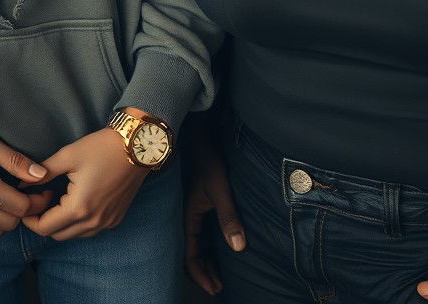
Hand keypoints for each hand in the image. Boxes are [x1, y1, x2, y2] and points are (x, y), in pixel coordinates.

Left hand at [21, 127, 147, 239]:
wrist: (138, 145)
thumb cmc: (102, 147)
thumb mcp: (68, 155)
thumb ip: (43, 172)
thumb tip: (21, 183)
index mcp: (78, 208)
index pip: (44, 228)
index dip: (30, 219)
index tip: (29, 202)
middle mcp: (93, 222)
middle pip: (57, 236)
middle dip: (44, 222)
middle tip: (43, 199)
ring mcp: (106, 222)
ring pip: (74, 235)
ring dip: (62, 224)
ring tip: (59, 200)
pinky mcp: (115, 219)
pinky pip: (90, 230)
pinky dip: (78, 223)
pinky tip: (77, 202)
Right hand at [184, 142, 245, 295]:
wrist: (200, 138)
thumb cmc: (208, 162)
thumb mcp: (220, 190)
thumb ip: (228, 217)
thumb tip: (239, 247)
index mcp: (188, 218)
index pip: (191, 257)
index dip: (202, 275)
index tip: (215, 288)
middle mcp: (187, 218)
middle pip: (192, 254)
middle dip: (205, 272)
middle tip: (219, 287)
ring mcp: (192, 212)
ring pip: (197, 245)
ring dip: (206, 261)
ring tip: (220, 274)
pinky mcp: (199, 205)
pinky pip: (201, 234)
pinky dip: (208, 247)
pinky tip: (219, 249)